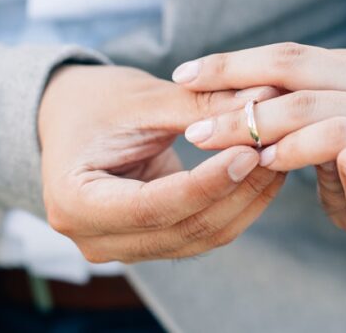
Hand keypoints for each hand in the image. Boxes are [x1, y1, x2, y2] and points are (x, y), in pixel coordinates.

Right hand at [38, 65, 285, 262]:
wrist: (68, 116)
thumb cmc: (95, 100)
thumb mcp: (142, 97)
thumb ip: (199, 106)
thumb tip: (263, 101)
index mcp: (74, 202)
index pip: (153, 206)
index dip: (208, 183)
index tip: (250, 152)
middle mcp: (95, 239)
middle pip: (183, 229)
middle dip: (237, 191)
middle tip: (276, 148)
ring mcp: (122, 247)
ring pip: (201, 236)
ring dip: (246, 200)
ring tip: (277, 155)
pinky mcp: (149, 243)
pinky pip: (202, 232)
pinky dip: (236, 204)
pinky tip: (261, 171)